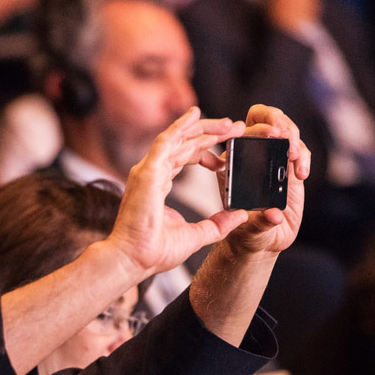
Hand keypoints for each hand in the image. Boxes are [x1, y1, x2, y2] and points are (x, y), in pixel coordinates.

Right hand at [107, 108, 247, 276]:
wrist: (134, 259)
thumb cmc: (154, 252)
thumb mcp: (197, 235)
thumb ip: (218, 224)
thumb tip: (240, 215)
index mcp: (159, 185)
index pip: (185, 158)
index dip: (207, 152)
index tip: (227, 153)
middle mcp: (152, 174)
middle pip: (184, 144)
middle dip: (211, 134)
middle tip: (236, 128)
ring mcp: (148, 171)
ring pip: (178, 138)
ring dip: (204, 128)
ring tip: (228, 123)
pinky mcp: (147, 172)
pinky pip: (166, 141)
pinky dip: (180, 126)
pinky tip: (196, 114)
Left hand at [216, 104, 310, 257]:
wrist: (264, 239)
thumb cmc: (249, 234)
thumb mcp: (250, 231)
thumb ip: (260, 223)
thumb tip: (274, 216)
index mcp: (231, 165)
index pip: (237, 134)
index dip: (253, 129)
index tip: (269, 135)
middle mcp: (250, 157)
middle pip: (260, 120)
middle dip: (276, 121)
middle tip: (287, 136)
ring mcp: (271, 159)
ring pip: (283, 129)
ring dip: (292, 135)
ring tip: (295, 154)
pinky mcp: (289, 166)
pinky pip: (299, 150)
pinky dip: (303, 156)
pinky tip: (302, 173)